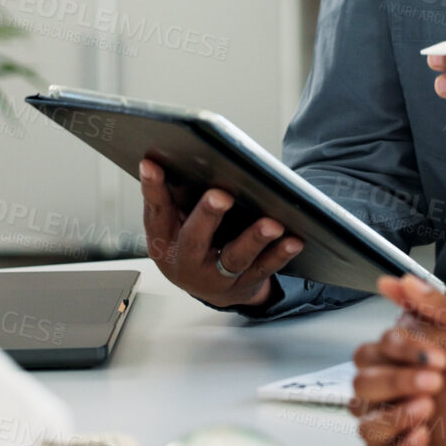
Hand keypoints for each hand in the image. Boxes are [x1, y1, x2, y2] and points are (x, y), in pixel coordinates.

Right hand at [139, 158, 302, 308]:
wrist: (209, 287)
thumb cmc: (191, 243)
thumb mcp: (174, 225)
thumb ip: (175, 197)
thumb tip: (179, 157)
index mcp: (164, 240)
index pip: (156, 211)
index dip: (152, 189)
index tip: (151, 163)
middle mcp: (186, 261)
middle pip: (194, 239)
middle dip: (207, 216)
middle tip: (221, 195)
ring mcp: (215, 276)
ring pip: (234, 257)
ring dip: (253, 239)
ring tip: (272, 224)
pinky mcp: (244, 284)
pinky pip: (263, 269)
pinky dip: (279, 254)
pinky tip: (294, 240)